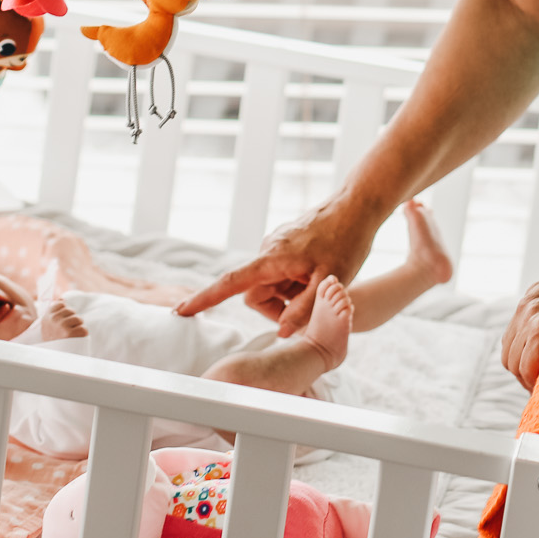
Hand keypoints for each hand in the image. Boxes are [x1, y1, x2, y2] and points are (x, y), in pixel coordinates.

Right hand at [38, 300, 85, 341]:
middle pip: (71, 311)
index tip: (61, 322)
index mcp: (46, 317)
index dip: (64, 312)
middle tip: (65, 333)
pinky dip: (82, 336)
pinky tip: (75, 341)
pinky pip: (84, 329)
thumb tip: (62, 298)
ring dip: (78, 328)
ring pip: (79, 319)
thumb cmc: (54, 341)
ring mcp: (61, 326)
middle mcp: (53, 320)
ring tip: (70, 337)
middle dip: (72, 320)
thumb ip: (54, 312)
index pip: (60, 304)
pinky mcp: (70, 333)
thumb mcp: (50, 326)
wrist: (54, 361)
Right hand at [174, 196, 382, 335]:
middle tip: (309, 305)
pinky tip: (317, 273)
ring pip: (271, 285)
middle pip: (255, 294)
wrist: (358, 206)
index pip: (229, 284)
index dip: (204, 300)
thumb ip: (303, 309)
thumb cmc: (347, 241)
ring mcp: (276, 246)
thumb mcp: (331, 282)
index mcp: (271, 259)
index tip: (180, 311)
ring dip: (289, 294)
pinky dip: (294, 282)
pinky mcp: (285, 244)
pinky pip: (280, 273)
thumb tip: (279, 332)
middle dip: (277, 307)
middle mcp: (267, 251)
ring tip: (319, 284)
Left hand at [501, 278, 538, 389]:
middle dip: (522, 370)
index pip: (515, 334)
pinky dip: (533, 381)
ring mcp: (534, 317)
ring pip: (514, 361)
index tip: (538, 372)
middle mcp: (530, 303)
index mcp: (536, 294)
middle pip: (510, 349)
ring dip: (527, 378)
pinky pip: (526, 367)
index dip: (524, 358)